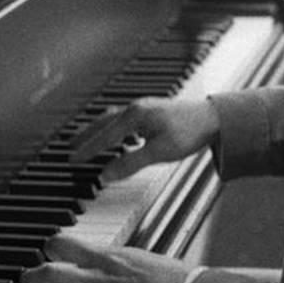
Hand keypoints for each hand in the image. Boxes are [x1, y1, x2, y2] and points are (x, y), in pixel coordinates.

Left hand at [4, 234, 190, 282]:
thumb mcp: (138, 258)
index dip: (48, 248)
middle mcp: (101, 276)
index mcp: (109, 256)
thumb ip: (113, 259)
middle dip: (30, 278)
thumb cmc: (169, 279)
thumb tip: (97, 257)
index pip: (67, 245)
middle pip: (54, 272)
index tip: (39, 254)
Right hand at [68, 96, 219, 182]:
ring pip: (112, 119)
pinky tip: (118, 137)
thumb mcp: (159, 152)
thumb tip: (106, 175)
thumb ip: (130, 163)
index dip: (87, 150)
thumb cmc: (189, 132)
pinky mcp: (151, 110)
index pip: (104, 136)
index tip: (72, 160)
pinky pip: (124, 118)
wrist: (213, 118)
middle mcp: (136, 108)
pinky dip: (113, 127)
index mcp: (134, 116)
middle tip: (69, 150)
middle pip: (102, 124)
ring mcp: (143, 107)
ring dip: (97, 131)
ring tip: (85, 141)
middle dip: (85, 137)